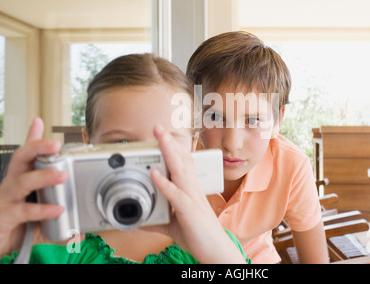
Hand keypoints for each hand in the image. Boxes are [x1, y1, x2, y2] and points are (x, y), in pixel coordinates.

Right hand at [0, 118, 66, 256]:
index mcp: (20, 178)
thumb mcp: (39, 212)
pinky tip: (57, 209)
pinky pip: (24, 210)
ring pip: (22, 182)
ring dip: (42, 176)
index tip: (39, 122)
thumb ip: (57, 208)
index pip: (25, 154)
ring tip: (61, 175)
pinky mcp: (5, 216)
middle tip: (56, 144)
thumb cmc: (16, 222)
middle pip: (19, 158)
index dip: (32, 139)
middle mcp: (11, 185)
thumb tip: (78, 226)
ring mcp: (6, 199)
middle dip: (37, 148)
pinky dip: (42, 210)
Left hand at [144, 125, 245, 263]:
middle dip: (169, 142)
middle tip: (158, 128)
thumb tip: (142, 221)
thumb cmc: (200, 237)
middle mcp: (192, 190)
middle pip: (181, 160)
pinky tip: (154, 174)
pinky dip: (164, 183)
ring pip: (180, 170)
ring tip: (159, 138)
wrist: (216, 252)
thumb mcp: (175, 227)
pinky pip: (175, 194)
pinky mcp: (189, 211)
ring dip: (168, 153)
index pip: (183, 164)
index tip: (162, 136)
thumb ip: (159, 221)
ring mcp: (192, 198)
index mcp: (190, 190)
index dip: (173, 148)